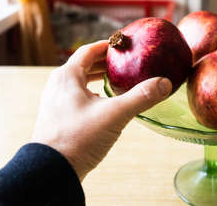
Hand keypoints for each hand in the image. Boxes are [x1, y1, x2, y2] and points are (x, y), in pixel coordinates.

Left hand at [31, 40, 171, 179]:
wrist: (51, 172)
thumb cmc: (78, 139)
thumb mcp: (114, 115)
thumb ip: (141, 97)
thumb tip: (165, 83)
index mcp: (67, 76)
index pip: (88, 51)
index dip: (107, 46)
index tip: (123, 46)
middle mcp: (58, 85)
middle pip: (84, 65)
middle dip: (105, 63)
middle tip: (125, 62)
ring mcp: (55, 102)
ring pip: (79, 81)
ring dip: (98, 78)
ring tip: (117, 80)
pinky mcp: (58, 117)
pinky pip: (76, 96)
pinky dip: (91, 92)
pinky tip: (104, 103)